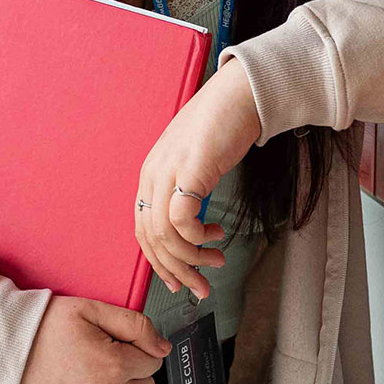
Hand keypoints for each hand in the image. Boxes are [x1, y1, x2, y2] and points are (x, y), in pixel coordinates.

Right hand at [14, 296, 169, 383]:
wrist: (6, 345)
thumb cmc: (44, 327)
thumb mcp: (92, 309)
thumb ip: (135, 325)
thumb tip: (162, 347)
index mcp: (113, 365)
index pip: (152, 362)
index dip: (139, 350)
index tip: (121, 344)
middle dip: (133, 373)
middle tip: (107, 359)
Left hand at [135, 60, 262, 299]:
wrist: (240, 95)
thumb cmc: (222, 127)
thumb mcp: (195, 163)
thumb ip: (186, 190)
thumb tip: (192, 225)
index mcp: (150, 174)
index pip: (143, 228)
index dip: (158, 261)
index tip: (177, 281)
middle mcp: (153, 174)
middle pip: (150, 237)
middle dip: (175, 270)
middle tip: (198, 288)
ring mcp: (168, 171)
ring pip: (165, 234)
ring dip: (191, 258)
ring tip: (214, 262)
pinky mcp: (190, 170)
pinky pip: (182, 220)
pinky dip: (198, 237)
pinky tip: (216, 235)